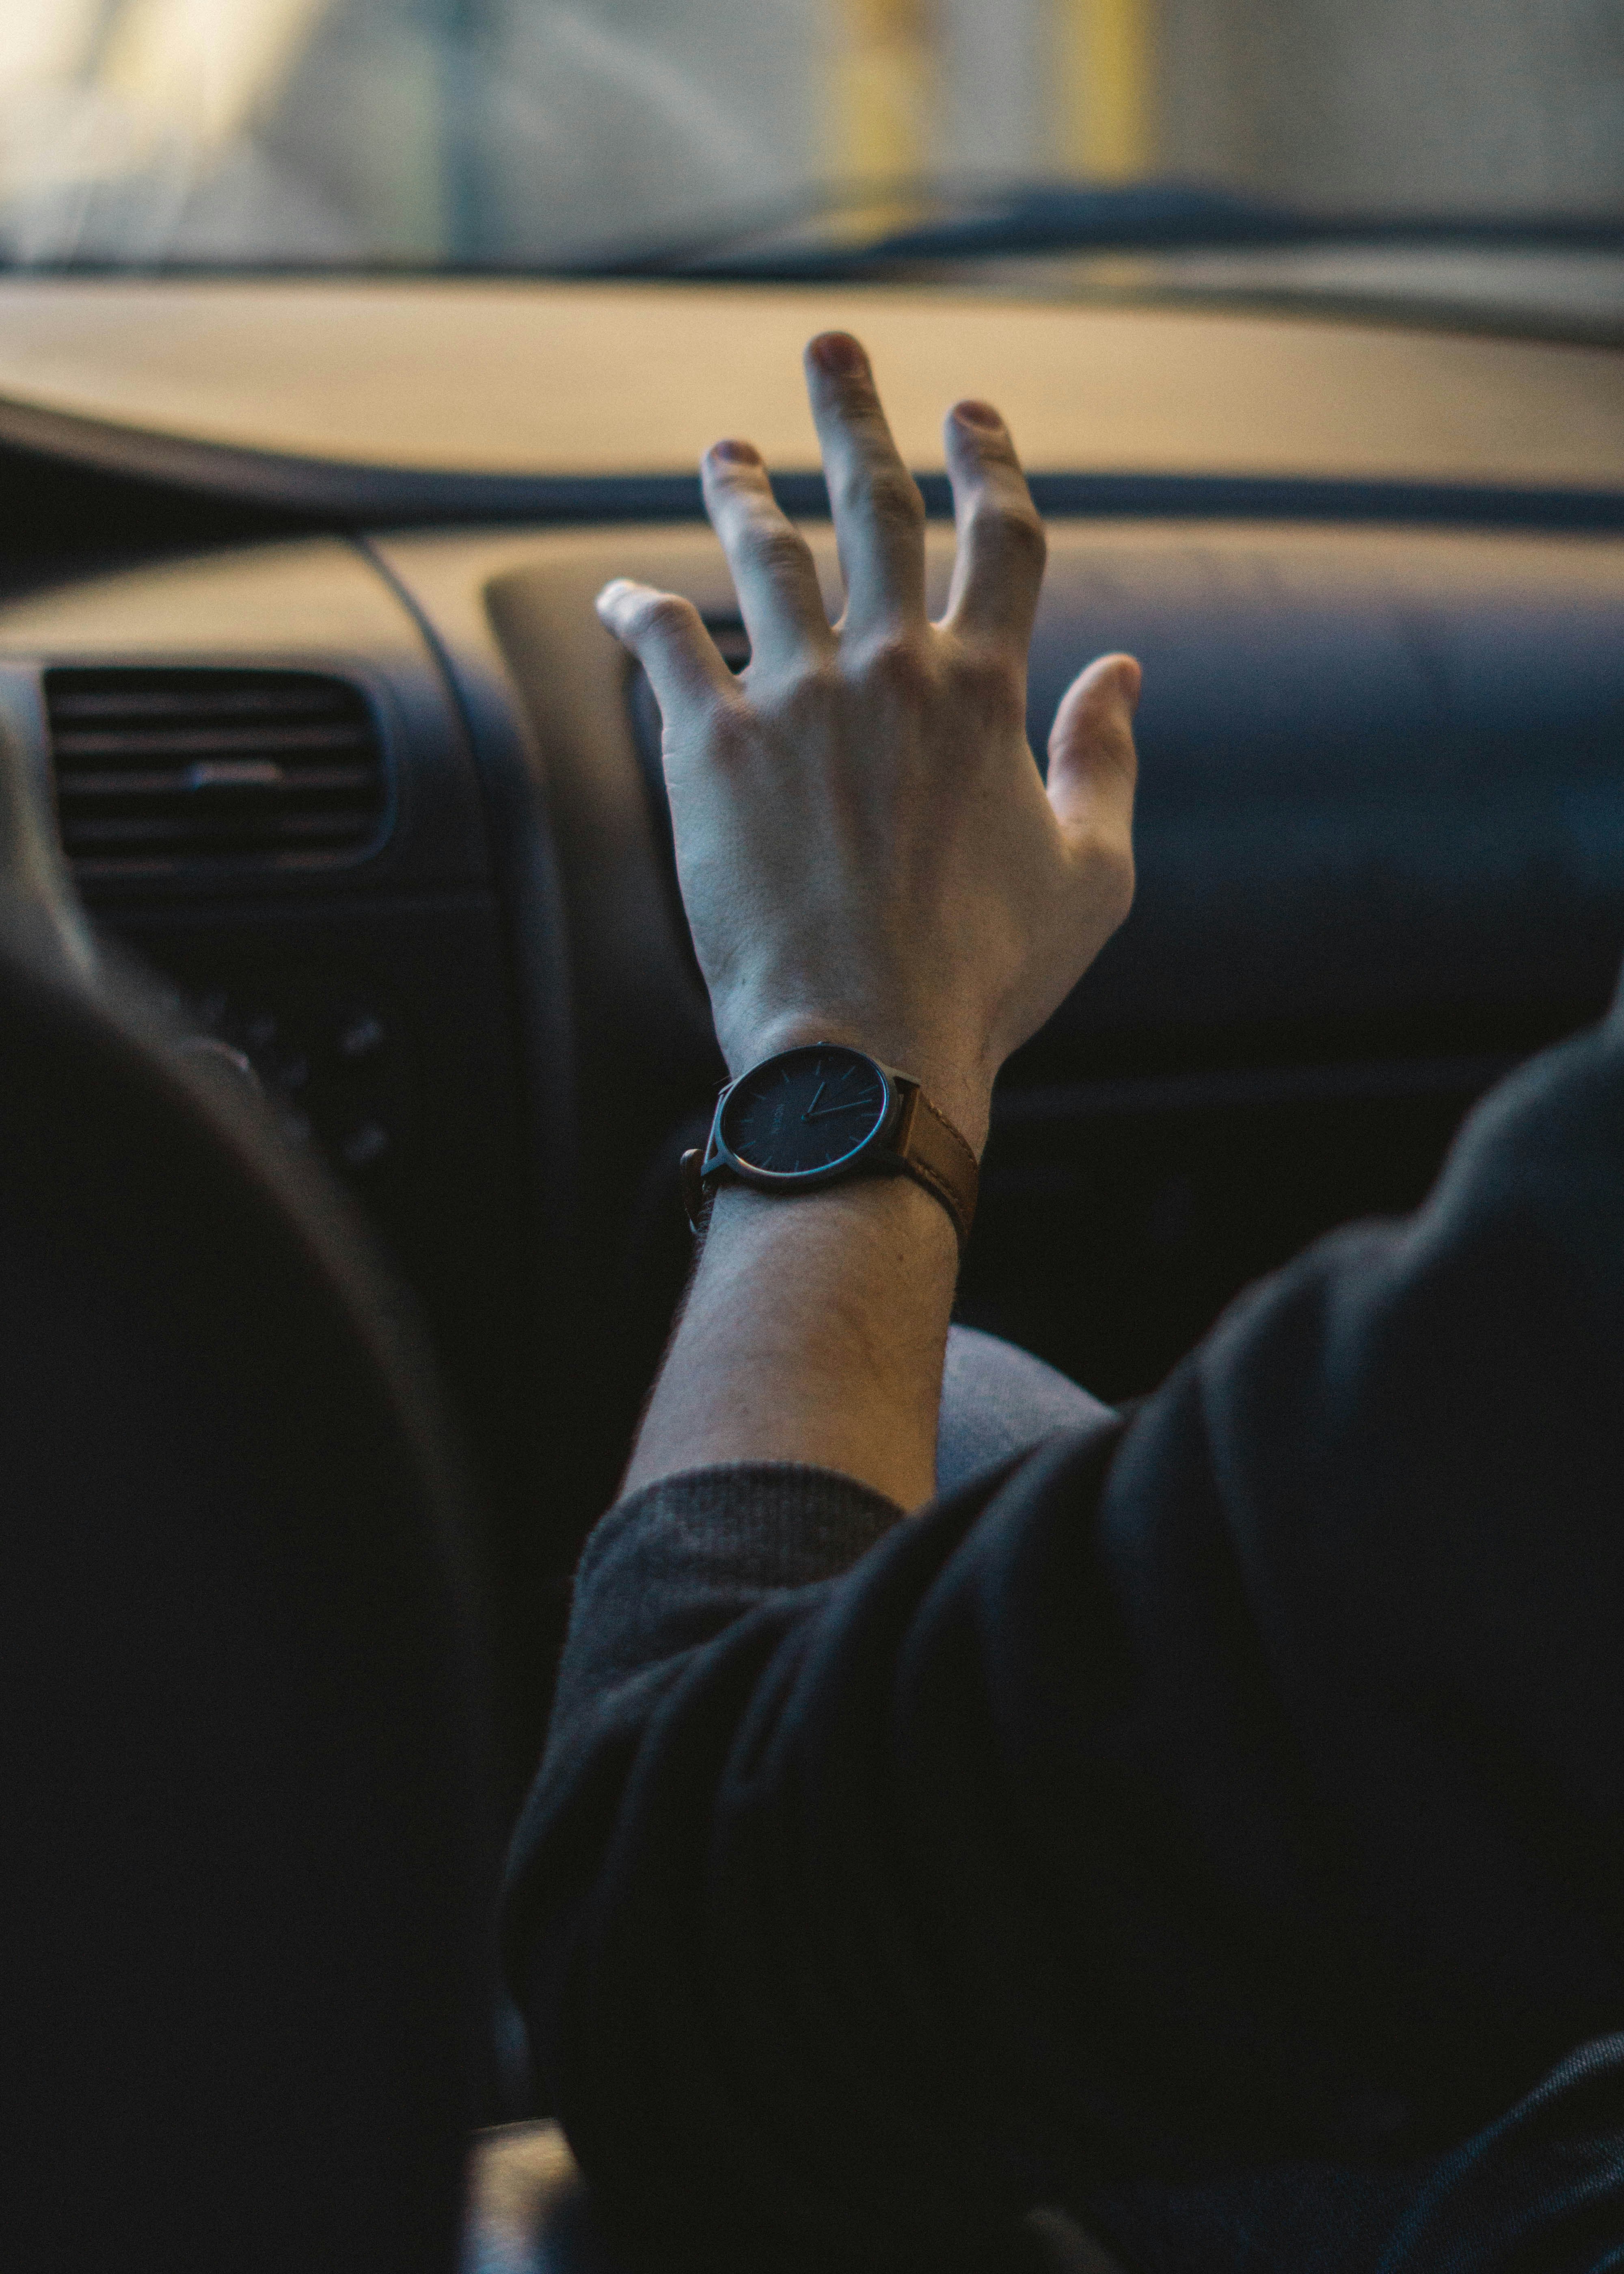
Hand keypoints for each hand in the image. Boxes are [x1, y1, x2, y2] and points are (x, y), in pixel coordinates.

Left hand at [596, 330, 1139, 1154]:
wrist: (870, 1049)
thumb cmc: (987, 977)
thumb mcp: (1093, 875)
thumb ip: (1107, 760)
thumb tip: (1125, 672)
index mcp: (989, 691)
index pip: (1001, 539)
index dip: (990, 462)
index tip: (972, 410)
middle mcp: (892, 669)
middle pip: (877, 507)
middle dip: (855, 415)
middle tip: (830, 347)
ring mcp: (796, 699)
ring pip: (763, 556)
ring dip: (741, 490)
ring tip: (726, 451)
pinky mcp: (709, 747)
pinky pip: (663, 645)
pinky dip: (638, 609)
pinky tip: (622, 593)